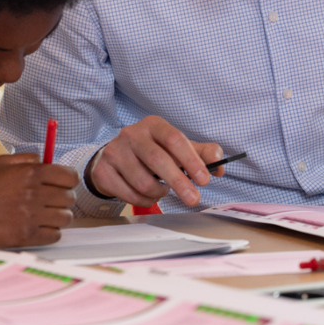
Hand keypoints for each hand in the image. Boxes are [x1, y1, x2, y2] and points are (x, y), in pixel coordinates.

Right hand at [0, 154, 76, 247]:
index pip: (69, 177)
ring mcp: (30, 216)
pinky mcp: (26, 236)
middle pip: (69, 198)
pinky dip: (51, 232)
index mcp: (30, 172)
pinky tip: (40, 227)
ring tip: (46, 215)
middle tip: (53, 200)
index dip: (68, 180)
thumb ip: (27, 158)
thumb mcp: (1, 162)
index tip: (64, 184)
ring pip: (65, 218)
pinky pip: (55, 235)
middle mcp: (33, 193)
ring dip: (59, 216)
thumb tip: (46, 160)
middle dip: (63, 199)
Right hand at [87, 115, 225, 207]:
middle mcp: (131, 134)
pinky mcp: (104, 171)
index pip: (173, 138)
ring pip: (143, 182)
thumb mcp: (175, 149)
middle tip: (193, 199)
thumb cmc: (151, 153)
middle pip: (157, 160)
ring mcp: (114, 152)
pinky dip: (145, 200)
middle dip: (179, 182)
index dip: (191, 159)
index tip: (204, 179)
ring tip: (163, 190)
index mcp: (152, 125)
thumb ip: (201, 154)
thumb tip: (219, 165)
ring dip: (159, 193)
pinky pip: (130, 194)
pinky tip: (148, 194)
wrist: (114, 158)